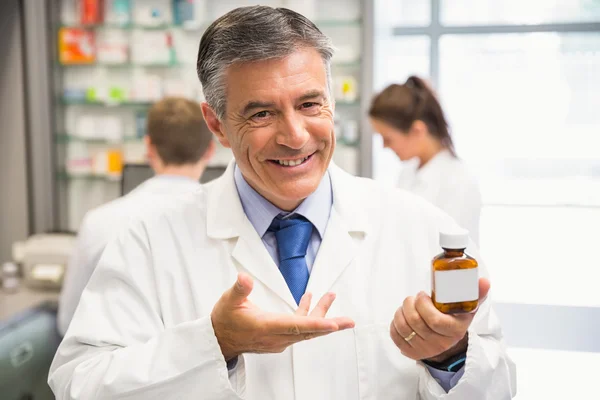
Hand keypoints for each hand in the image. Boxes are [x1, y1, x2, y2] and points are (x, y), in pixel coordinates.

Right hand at [211, 273, 354, 360]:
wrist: (219, 340)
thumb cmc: (224, 320)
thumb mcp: (229, 301)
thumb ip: (239, 289)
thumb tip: (244, 278)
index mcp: (266, 327)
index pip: (295, 326)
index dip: (316, 325)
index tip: (333, 324)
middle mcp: (275, 337)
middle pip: (307, 331)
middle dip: (330, 324)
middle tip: (349, 321)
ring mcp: (278, 340)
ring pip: (305, 330)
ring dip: (320, 316)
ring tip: (330, 296)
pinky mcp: (278, 338)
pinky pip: (299, 329)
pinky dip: (307, 317)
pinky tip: (308, 300)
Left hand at [390, 278, 489, 361]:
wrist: (448, 342)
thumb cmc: (455, 320)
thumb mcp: (467, 307)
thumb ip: (475, 293)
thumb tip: (484, 281)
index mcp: (455, 331)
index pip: (435, 321)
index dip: (424, 305)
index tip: (423, 295)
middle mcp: (440, 344)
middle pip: (415, 322)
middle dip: (409, 304)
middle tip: (413, 298)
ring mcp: (424, 350)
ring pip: (403, 327)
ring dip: (401, 311)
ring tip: (407, 305)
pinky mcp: (411, 352)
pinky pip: (395, 336)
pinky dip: (394, 323)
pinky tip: (402, 316)